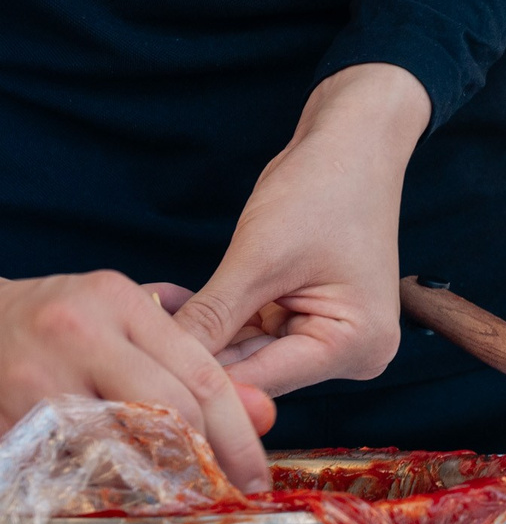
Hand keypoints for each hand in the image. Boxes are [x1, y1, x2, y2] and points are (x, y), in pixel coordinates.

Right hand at [0, 272, 277, 490]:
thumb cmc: (63, 317)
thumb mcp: (127, 312)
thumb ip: (191, 353)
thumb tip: (261, 411)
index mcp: (119, 302)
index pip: (199, 373)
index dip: (237, 431)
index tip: (257, 470)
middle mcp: (80, 337)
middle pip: (168, 410)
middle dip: (209, 459)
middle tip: (229, 491)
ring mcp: (39, 379)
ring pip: (120, 446)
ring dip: (158, 479)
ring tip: (186, 496)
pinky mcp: (12, 422)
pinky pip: (73, 465)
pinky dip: (106, 483)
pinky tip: (128, 492)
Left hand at [170, 63, 426, 401]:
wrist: (355, 141)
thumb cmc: (326, 189)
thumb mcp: (261, 256)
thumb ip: (211, 317)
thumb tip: (155, 362)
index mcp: (356, 344)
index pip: (262, 382)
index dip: (198, 381)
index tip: (139, 376)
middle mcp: (350, 353)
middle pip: (256, 372)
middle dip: (195, 354)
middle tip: (131, 337)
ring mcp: (330, 336)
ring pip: (247, 354)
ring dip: (199, 335)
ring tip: (146, 310)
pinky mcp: (310, 318)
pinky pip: (253, 333)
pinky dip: (214, 320)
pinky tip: (170, 303)